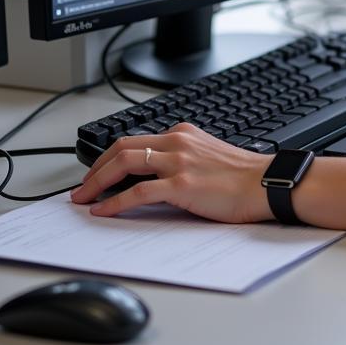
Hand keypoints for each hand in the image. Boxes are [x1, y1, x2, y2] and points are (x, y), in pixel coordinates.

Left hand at [70, 123, 272, 222]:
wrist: (264, 183)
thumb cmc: (241, 176)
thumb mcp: (206, 155)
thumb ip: (180, 158)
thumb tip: (151, 177)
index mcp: (182, 133)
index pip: (134, 139)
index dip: (109, 157)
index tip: (97, 172)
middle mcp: (176, 142)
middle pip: (121, 147)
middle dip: (94, 168)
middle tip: (81, 187)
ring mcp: (178, 162)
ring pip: (124, 163)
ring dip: (96, 182)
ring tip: (84, 199)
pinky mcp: (181, 184)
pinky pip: (137, 192)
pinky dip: (115, 202)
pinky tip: (103, 210)